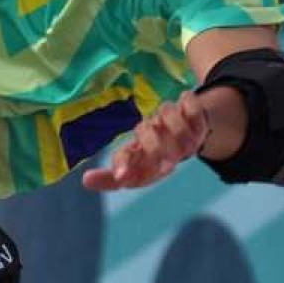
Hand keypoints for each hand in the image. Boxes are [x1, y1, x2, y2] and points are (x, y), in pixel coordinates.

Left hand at [81, 92, 210, 191]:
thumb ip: (116, 180)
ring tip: (189, 150)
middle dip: (156, 148)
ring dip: (180, 133)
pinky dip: (194, 115)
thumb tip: (84, 180)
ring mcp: (167, 115)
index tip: (121, 177)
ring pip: (166, 112)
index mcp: (136, 148)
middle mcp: (149, 128)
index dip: (122, 164)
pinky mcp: (187, 103)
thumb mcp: (144, 174)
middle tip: (169, 165)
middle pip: (144, 131)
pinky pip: (188, 102)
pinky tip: (199, 129)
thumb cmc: (160, 158)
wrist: (191, 136)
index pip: (124, 154)